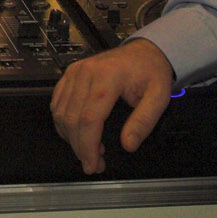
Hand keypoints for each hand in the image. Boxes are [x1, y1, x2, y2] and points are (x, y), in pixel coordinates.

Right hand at [49, 38, 176, 174]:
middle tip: (93, 164)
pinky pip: (57, 103)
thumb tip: (128, 145)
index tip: (93, 165)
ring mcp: (74, 72)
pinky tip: (78, 134)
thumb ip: (144, 122)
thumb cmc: (151, 73)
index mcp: (108, 77)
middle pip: (71, 118)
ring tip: (90, 149)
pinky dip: (63, 123)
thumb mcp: (159, 97)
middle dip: (80, 147)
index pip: (89, 118)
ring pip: (60, 113)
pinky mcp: (69, 74)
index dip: (87, 146)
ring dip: (71, 137)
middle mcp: (85, 72)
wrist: (144, 52)